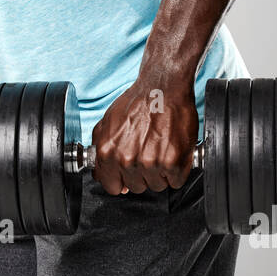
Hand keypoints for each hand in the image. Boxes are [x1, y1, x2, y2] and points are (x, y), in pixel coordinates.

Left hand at [90, 79, 197, 195]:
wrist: (163, 88)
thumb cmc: (137, 103)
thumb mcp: (107, 123)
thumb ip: (99, 150)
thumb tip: (100, 174)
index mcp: (107, 153)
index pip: (112, 187)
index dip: (122, 180)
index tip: (128, 173)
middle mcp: (127, 160)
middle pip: (136, 187)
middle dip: (142, 173)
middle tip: (148, 152)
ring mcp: (151, 163)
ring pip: (156, 186)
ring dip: (160, 172)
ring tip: (161, 149)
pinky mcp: (173, 163)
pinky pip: (176, 181)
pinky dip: (177, 170)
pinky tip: (173, 152)